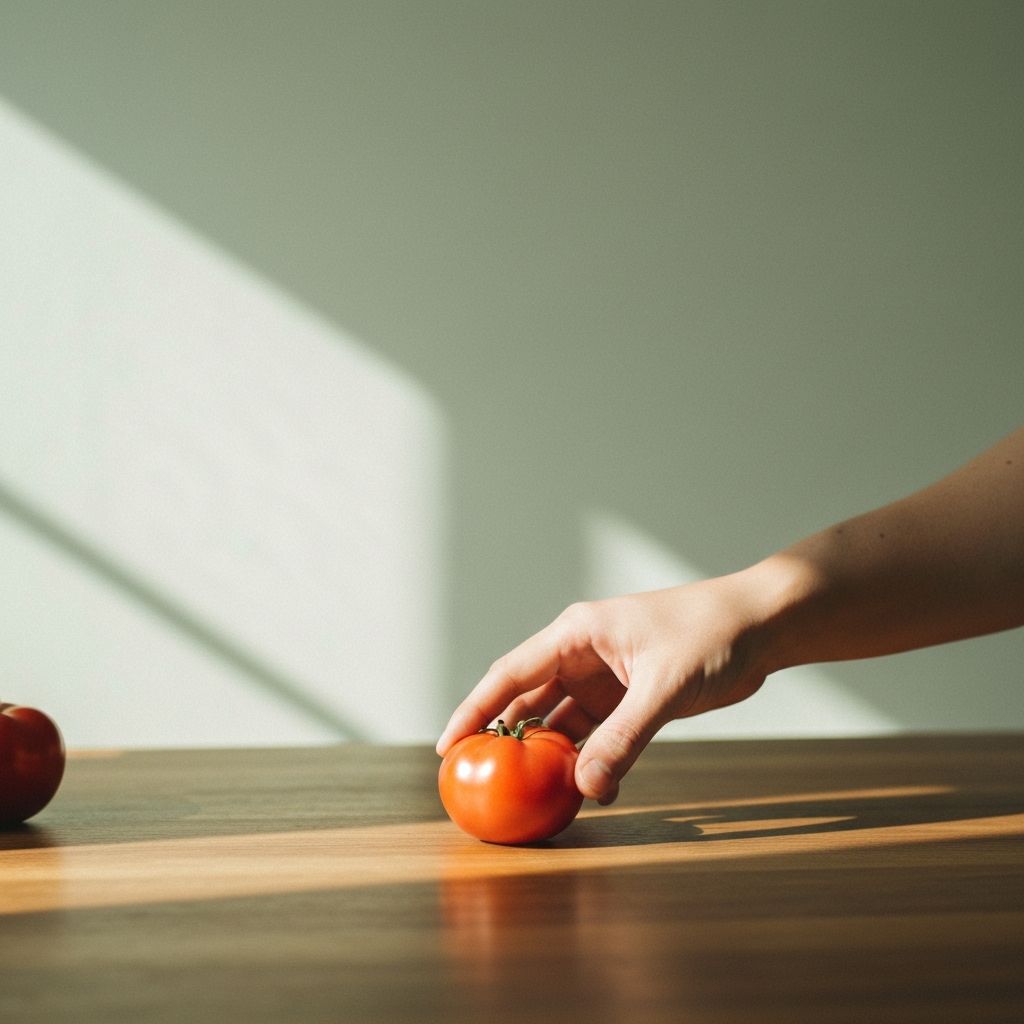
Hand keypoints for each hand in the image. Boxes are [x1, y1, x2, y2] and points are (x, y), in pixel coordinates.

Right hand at [436, 571, 779, 804]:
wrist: (760, 626)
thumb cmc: (711, 633)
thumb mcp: (664, 686)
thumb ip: (624, 737)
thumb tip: (586, 787)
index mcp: (576, 633)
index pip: (510, 674)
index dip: (475, 710)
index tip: (449, 746)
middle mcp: (582, 654)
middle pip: (528, 701)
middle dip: (506, 739)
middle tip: (480, 781)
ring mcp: (604, 678)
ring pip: (561, 722)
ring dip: (549, 757)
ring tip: (529, 795)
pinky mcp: (629, 698)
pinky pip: (596, 735)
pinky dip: (588, 761)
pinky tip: (588, 790)